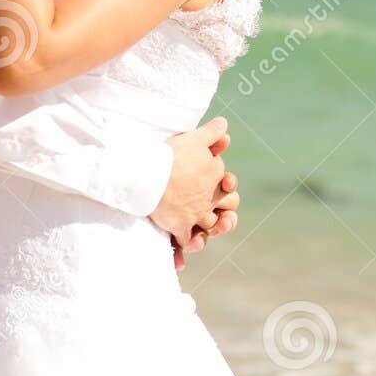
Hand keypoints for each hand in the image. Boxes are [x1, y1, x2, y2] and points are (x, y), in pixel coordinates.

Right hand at [152, 117, 239, 250]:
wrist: (148, 174)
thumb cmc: (170, 154)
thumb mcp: (194, 138)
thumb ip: (211, 133)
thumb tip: (225, 125)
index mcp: (216, 177)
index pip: (228, 184)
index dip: (226, 184)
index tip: (222, 181)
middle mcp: (210, 197)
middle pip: (227, 208)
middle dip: (226, 211)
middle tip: (222, 214)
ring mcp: (196, 214)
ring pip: (210, 226)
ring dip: (210, 230)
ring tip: (204, 233)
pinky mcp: (180, 226)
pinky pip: (186, 241)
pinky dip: (186, 245)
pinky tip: (185, 250)